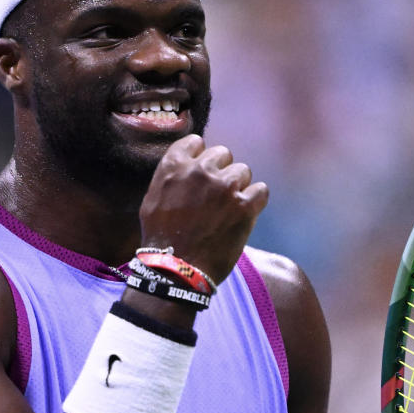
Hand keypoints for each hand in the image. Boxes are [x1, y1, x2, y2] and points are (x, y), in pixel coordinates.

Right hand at [138, 135, 268, 284]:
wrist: (177, 270)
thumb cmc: (161, 239)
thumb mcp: (152, 200)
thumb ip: (171, 177)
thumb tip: (186, 167)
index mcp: (174, 165)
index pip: (197, 142)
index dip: (201, 158)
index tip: (202, 173)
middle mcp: (200, 170)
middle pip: (223, 154)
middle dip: (221, 172)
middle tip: (216, 195)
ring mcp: (224, 186)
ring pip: (243, 171)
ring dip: (238, 187)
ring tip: (229, 208)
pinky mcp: (244, 205)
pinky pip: (261, 190)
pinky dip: (255, 201)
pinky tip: (245, 213)